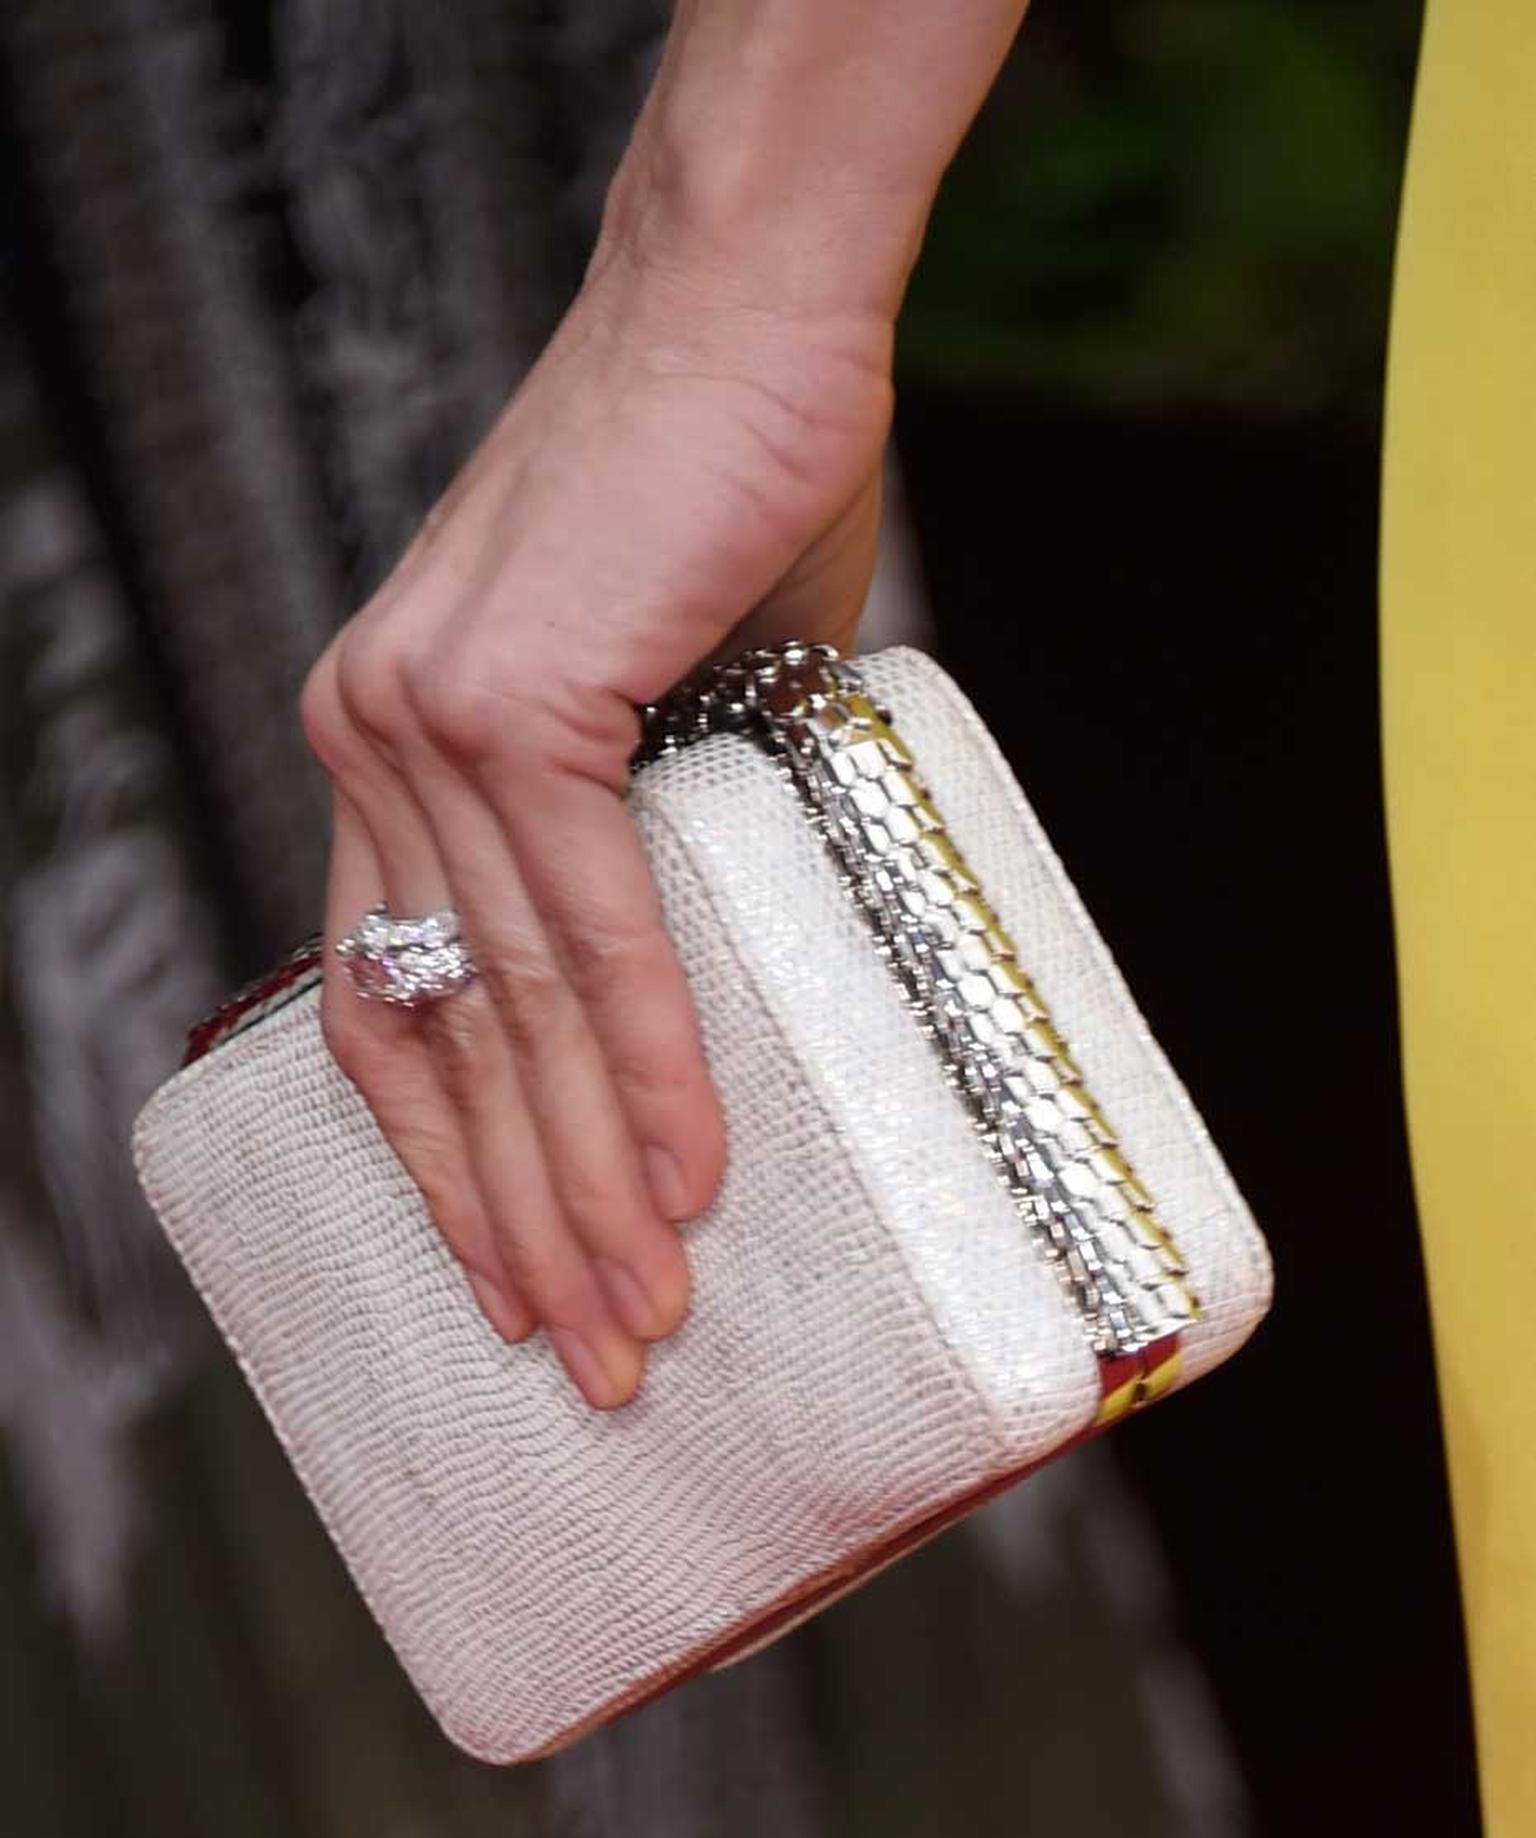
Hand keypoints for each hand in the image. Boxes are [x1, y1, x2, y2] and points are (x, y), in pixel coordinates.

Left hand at [299, 238, 894, 1407]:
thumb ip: (643, 834)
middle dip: (523, 1229)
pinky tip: (687, 1181)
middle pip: (441, 1046)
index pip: (393, 1012)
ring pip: (506, 1013)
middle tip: (597, 1365)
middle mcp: (370, 747)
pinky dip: (644, 1065)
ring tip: (646, 1323)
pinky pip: (584, 930)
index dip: (455, 1170)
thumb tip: (714, 957)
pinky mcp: (512, 699)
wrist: (750, 314)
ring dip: (585, 1188)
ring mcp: (421, 725)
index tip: (520, 1287)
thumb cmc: (727, 501)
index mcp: (387, 755)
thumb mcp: (662, 706)